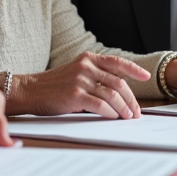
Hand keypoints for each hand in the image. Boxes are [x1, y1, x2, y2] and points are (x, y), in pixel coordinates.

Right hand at [10, 53, 149, 118]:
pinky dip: (111, 113)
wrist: (30, 90)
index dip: (134, 70)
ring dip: (124, 108)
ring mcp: (81, 80)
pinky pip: (101, 105)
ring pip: (112, 95)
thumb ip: (94, 76)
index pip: (117, 62)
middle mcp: (86, 67)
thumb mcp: (75, 72)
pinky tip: (114, 117)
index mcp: (88, 58)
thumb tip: (118, 93)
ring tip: (128, 117)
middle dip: (131, 99)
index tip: (146, 76)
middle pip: (119, 83)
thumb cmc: (53, 85)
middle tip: (136, 111)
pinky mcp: (75, 95)